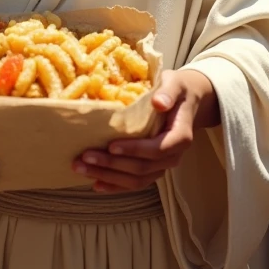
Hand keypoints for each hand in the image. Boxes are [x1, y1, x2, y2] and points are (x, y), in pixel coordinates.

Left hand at [73, 68, 219, 192]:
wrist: (187, 101)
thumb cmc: (177, 90)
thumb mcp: (175, 83)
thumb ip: (168, 92)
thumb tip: (158, 102)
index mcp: (180, 136)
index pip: (157, 149)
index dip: (134, 150)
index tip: (111, 145)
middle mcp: (172, 156)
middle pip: (142, 169)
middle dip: (111, 165)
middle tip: (85, 157)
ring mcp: (162, 165)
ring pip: (136, 180)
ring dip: (108, 177)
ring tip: (82, 168)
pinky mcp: (153, 169)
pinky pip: (135, 183)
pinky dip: (115, 185)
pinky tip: (96, 184)